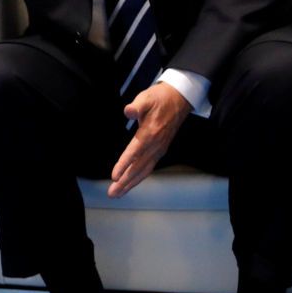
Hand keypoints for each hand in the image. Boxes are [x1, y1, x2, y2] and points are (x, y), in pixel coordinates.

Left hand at [108, 82, 191, 197]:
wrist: (179, 100)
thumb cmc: (159, 99)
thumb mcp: (146, 98)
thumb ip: (136, 106)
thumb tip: (128, 111)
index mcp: (150, 134)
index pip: (134, 152)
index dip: (124, 164)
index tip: (114, 176)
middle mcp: (155, 145)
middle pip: (138, 167)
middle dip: (125, 181)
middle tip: (112, 193)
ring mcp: (159, 149)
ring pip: (144, 170)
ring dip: (131, 183)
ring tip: (118, 193)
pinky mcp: (160, 150)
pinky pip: (149, 167)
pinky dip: (139, 177)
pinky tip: (131, 183)